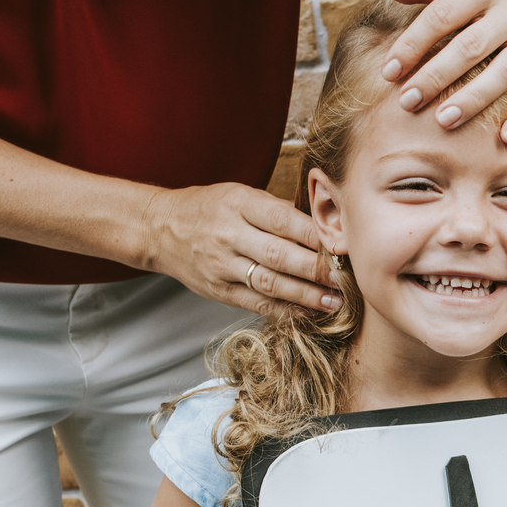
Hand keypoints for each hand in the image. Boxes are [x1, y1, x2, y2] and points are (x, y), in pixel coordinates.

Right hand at [135, 182, 337, 316]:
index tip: (345, 245)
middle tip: (348, 278)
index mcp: (239, 204)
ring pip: (271, 283)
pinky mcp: (218, 291)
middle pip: (280, 255)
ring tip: (336, 301)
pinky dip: (285, 310)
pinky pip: (257, 303)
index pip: (284, 220)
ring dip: (307, 295)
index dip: (317, 235)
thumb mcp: (240, 194)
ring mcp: (222, 266)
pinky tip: (309, 313)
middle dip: (318, 269)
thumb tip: (324, 225)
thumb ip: (278, 210)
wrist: (158, 228)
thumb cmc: (208, 207)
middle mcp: (229, 235)